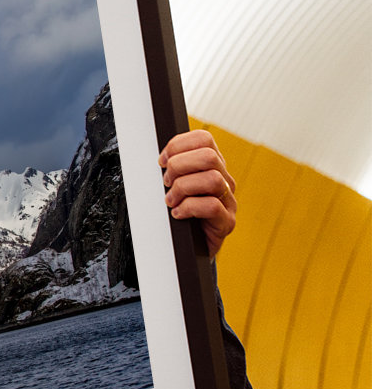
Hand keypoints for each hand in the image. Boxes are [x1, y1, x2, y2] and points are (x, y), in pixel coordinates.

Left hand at [159, 130, 236, 257]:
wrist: (188, 249)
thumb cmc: (179, 214)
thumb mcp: (174, 186)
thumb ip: (173, 169)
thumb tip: (160, 158)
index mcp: (212, 166)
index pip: (204, 139)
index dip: (179, 145)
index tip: (162, 161)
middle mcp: (224, 180)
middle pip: (209, 156)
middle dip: (179, 166)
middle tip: (166, 183)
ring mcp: (228, 201)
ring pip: (212, 179)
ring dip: (183, 188)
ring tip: (170, 200)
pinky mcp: (227, 222)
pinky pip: (212, 206)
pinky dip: (188, 208)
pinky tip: (178, 214)